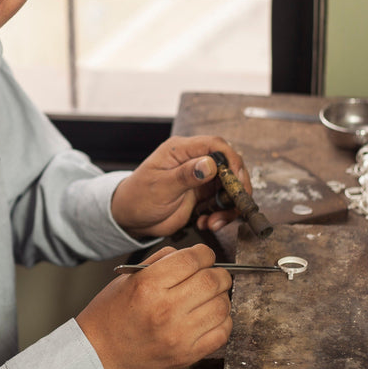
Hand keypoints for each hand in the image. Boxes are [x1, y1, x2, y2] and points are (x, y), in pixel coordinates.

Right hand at [76, 245, 232, 368]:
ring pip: (222, 305)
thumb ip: (160, 261)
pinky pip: (222, 332)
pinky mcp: (187, 354)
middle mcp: (165, 309)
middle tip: (213, 274)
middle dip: (218, 273)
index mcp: (148, 285)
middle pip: (212, 281)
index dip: (204, 253)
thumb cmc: (110, 316)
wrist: (100, 355)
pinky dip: (223, 321)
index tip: (205, 255)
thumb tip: (190, 254)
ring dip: (221, 296)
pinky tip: (210, 317)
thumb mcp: (127, 279)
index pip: (192, 260)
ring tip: (210, 297)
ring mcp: (178, 335)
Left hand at [110, 135, 251, 238]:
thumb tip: (209, 164)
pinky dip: (220, 215)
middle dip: (235, 188)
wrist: (130, 218)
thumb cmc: (137, 198)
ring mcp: (200, 179)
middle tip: (234, 206)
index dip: (231, 160)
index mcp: (181, 150)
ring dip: (227, 207)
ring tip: (213, 222)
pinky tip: (206, 223)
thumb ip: (186, 175)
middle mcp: (193, 161)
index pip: (215, 145)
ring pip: (228, 187)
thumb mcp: (161, 186)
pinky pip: (221, 203)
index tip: (237, 180)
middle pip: (228, 166)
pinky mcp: (202, 195)